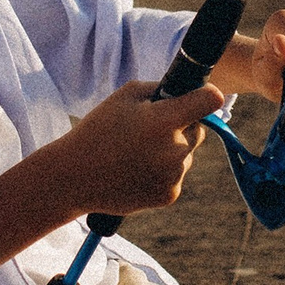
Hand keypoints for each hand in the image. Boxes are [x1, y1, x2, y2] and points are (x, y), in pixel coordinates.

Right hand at [55, 78, 217, 216]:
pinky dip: (162, 173)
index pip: (209, 100)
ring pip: (185, 155)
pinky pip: (175, 176)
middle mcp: (175, 149)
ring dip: (170, 151)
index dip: (207, 95)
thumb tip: (187, 92)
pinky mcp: (169, 195)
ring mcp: (174, 175)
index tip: (203, 97)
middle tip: (149, 130)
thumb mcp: (125, 96)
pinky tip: (136, 171)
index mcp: (164, 120)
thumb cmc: (98, 130)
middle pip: (196, 130)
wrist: (74, 177)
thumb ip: (160, 89)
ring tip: (136, 154)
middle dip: (181, 126)